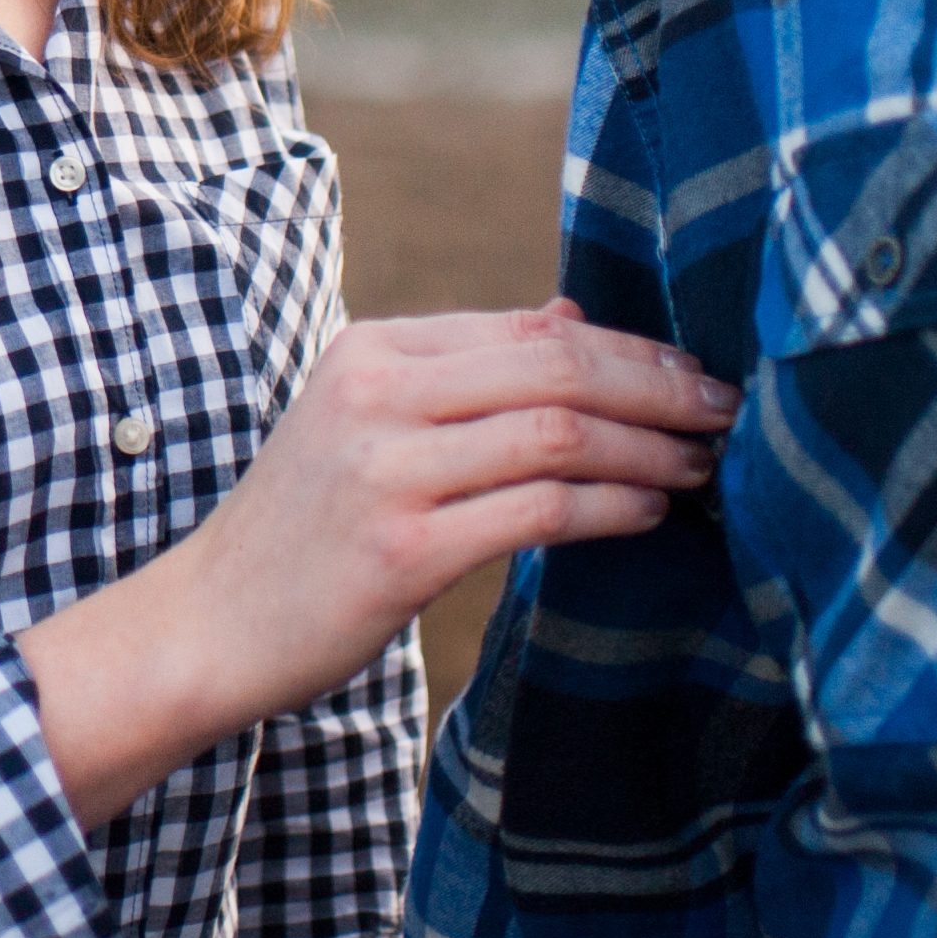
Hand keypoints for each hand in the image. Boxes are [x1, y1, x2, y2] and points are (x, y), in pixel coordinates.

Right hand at [14, 301, 735, 825]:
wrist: (209, 620)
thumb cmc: (304, 527)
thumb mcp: (365, 422)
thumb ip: (464, 370)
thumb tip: (573, 317)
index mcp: (370, 352)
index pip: (529, 329)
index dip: (628, 347)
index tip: (693, 372)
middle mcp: (375, 395)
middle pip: (555, 368)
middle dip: (658, 387)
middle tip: (726, 411)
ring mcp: (385, 470)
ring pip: (557, 434)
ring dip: (649, 450)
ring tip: (700, 467)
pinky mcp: (401, 549)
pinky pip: (537, 512)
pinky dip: (610, 508)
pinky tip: (650, 512)